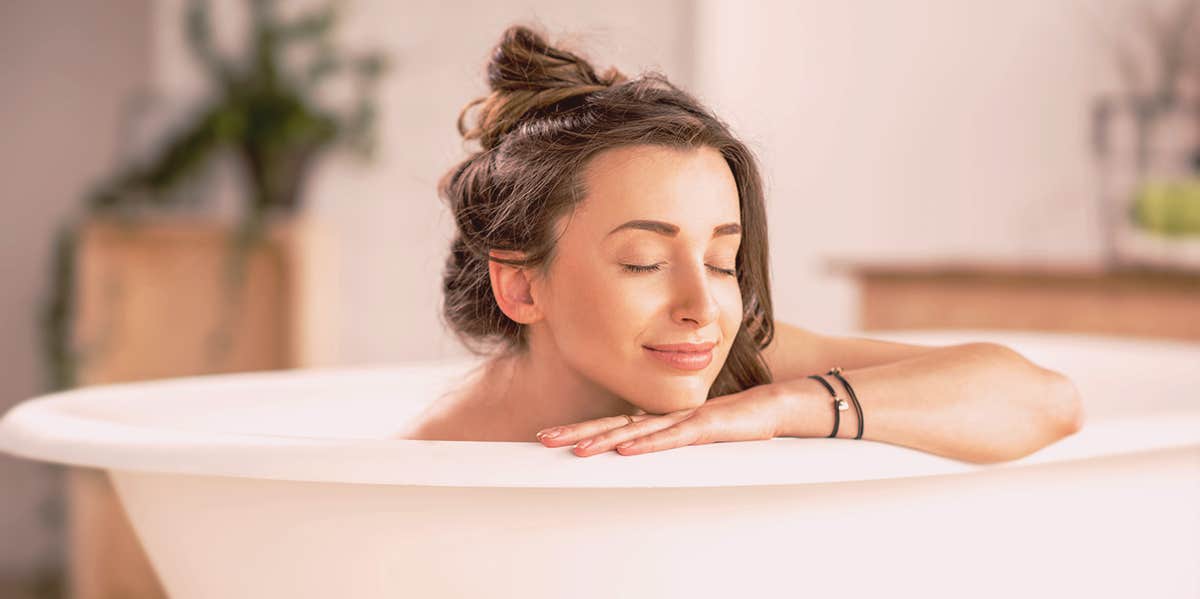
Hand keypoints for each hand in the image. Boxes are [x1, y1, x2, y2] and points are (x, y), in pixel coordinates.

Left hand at [535, 384, 787, 456]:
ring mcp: (682, 420)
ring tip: (576, 450)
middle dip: (577, 433)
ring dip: (604, 441)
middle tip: (544, 439)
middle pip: (613, 425)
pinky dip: (647, 444)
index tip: (550, 436)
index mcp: (658, 420)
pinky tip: (626, 450)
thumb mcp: (691, 436)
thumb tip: (635, 453)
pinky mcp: (704, 427)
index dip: (582, 430)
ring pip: (636, 432)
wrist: (770, 407)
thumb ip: (666, 441)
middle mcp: (663, 417)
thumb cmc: (732, 424)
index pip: (612, 424)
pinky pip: (671, 438)